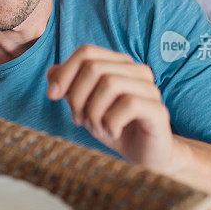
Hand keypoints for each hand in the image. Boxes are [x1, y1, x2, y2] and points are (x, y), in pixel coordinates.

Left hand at [46, 44, 175, 171]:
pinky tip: (113, 133)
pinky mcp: (158, 110)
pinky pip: (128, 104)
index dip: (64, 72)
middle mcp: (138, 71)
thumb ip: (70, 88)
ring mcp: (150, 89)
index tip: (52, 96)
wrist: (144, 157)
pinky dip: (111, 122)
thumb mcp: (85, 107)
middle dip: (77, 97)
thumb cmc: (114, 127)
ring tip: (97, 128)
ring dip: (94, 112)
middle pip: (94, 67)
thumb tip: (51, 71)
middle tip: (79, 120)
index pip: (87, 52)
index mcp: (120, 64)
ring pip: (110, 83)